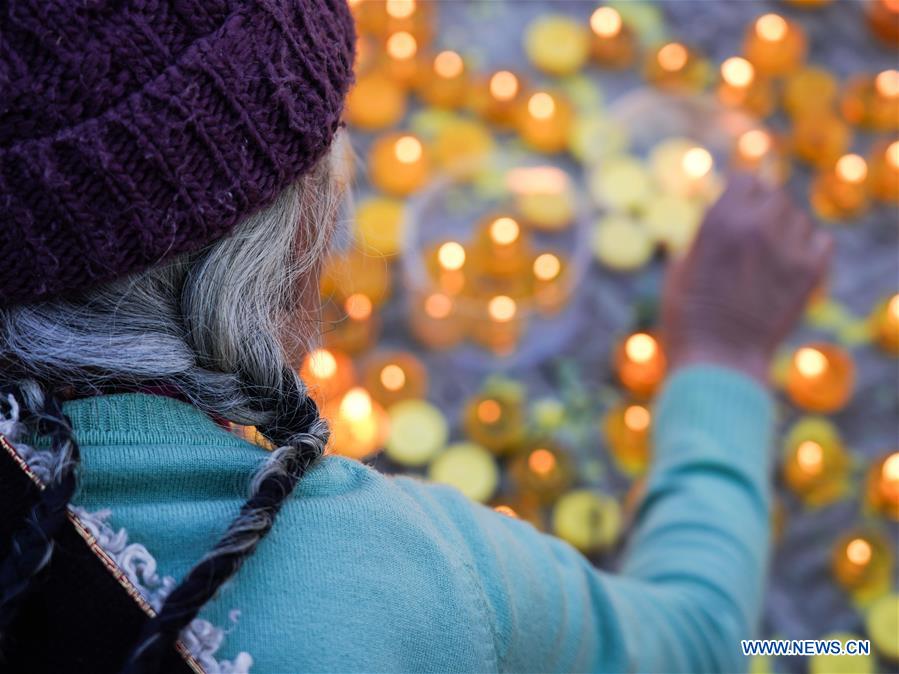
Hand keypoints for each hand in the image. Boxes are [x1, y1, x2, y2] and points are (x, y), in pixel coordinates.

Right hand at [661, 173, 831, 384]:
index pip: (744, 180)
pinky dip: (809, 247)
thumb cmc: (688, 318)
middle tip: (751, 234)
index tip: (736, 207)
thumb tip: (712, 226)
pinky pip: (822, 240)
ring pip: (798, 218)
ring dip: (785, 228)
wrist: (719, 360)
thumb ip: (701, 238)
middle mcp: (758, 225)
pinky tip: (790, 263)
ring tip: (768, 254)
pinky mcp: (810, 273)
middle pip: (773, 195)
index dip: (739, 193)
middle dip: (761, 210)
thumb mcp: (679, 269)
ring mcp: (788, 248)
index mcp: (721, 219)